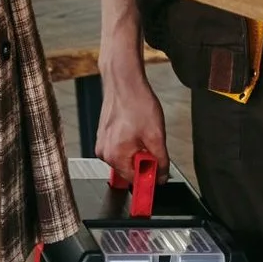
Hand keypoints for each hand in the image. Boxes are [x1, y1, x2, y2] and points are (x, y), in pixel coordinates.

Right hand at [92, 70, 167, 185]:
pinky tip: (136, 128)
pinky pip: (120, 147)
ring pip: (126, 158)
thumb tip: (161, 177)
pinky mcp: (103, 135)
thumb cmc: (137, 103)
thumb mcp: (156, 135)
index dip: (149, 175)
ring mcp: (102, 143)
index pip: (134, 180)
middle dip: (144, 160)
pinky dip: (131, 143)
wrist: (124, 81)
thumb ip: (160, 161)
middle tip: (152, 143)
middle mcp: (104, 152)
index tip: (159, 173)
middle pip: (129, 169)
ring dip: (138, 150)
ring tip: (143, 131)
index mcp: (115, 155)